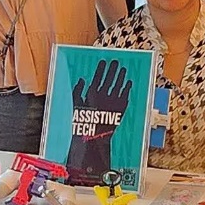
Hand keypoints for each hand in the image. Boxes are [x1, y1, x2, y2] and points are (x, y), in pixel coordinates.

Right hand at [68, 58, 132, 182]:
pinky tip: (128, 84)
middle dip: (113, 69)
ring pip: (119, 86)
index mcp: (91, 95)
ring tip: (123, 70)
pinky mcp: (120, 111)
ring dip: (121, 77)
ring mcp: (114, 104)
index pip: (98, 77)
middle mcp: (104, 97)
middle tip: (116, 62)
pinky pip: (125, 97)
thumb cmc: (82, 126)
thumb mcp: (75, 107)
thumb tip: (81, 80)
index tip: (104, 61)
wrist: (93, 142)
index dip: (102, 68)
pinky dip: (127, 89)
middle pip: (110, 79)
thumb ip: (77, 91)